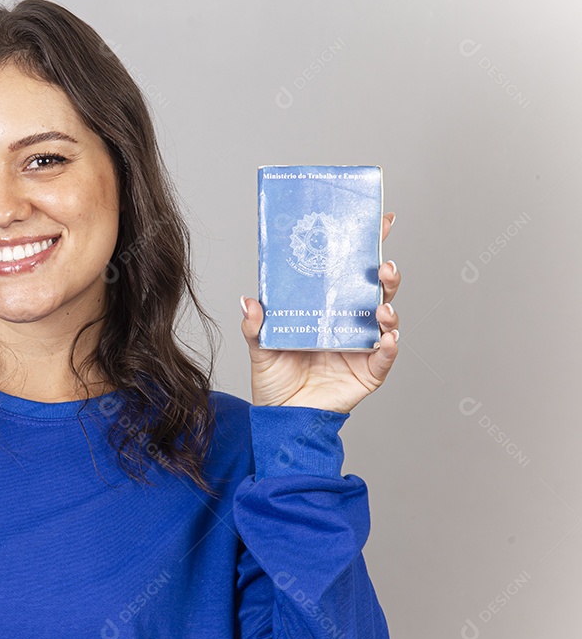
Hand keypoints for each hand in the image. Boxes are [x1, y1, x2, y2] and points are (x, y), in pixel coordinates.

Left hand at [239, 212, 400, 413]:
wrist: (281, 416)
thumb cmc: (275, 378)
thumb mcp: (259, 347)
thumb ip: (255, 325)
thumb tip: (249, 301)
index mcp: (326, 308)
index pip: (349, 272)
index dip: (366, 247)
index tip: (378, 221)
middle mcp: (349, 322)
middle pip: (375, 290)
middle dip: (385, 274)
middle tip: (383, 265)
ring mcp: (362, 346)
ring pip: (386, 320)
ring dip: (389, 308)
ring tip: (381, 305)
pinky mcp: (368, 372)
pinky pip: (384, 357)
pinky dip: (389, 346)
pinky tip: (387, 338)